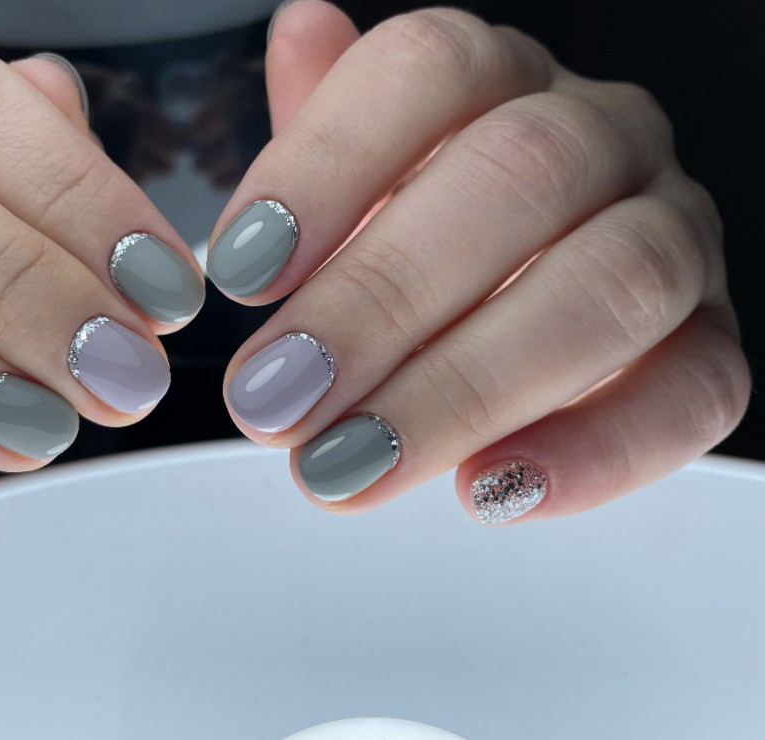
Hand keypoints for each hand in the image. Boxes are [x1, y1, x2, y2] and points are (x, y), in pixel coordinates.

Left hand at [210, 1, 749, 523]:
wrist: (522, 302)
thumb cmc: (424, 239)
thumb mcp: (360, 184)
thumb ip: (329, 131)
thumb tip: (301, 30)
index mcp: (507, 82)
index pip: (431, 69)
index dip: (328, 165)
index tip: (241, 272)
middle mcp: (604, 139)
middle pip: (515, 179)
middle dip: (378, 302)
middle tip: (277, 398)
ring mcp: (675, 238)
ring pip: (608, 289)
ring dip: (463, 390)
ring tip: (347, 466)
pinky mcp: (709, 345)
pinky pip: (695, 392)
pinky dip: (592, 452)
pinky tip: (484, 490)